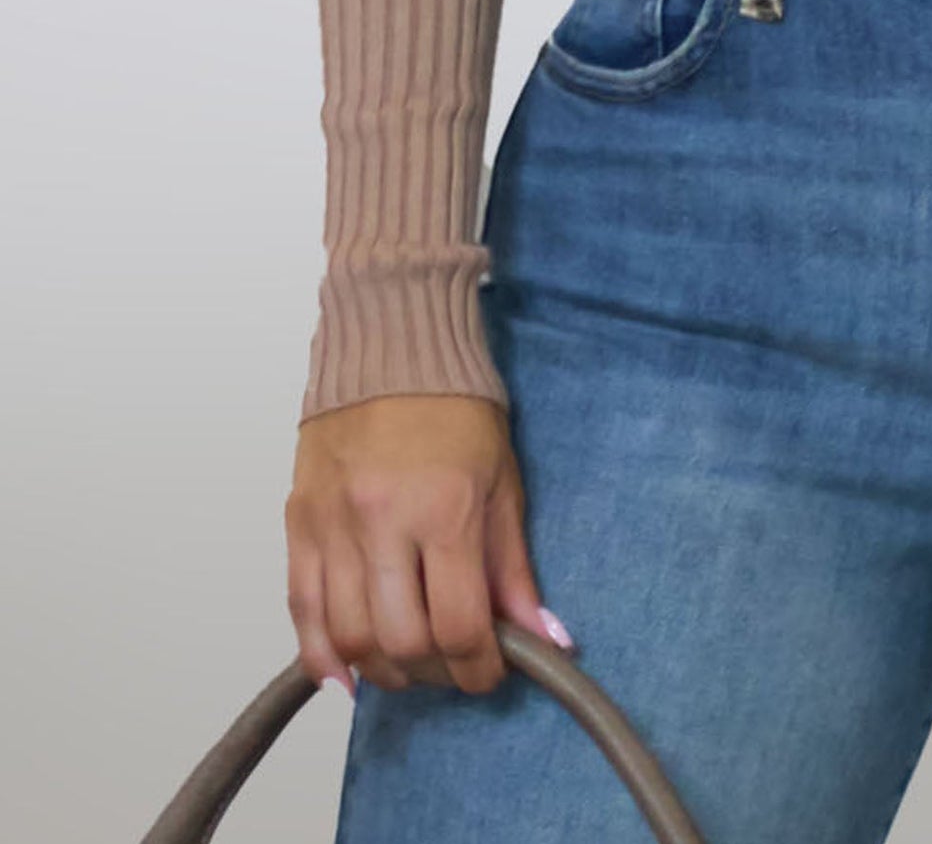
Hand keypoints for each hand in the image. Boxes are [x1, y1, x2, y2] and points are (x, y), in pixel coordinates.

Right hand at [286, 393, 575, 696]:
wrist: (391, 344)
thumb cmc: (454, 407)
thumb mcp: (503, 481)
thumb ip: (514, 567)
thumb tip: (543, 638)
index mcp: (444, 509)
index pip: (460, 624)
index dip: (480, 667)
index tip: (490, 671)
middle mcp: (383, 522)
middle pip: (403, 642)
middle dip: (436, 671)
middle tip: (453, 664)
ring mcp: (334, 525)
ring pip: (350, 638)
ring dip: (385, 670)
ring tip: (410, 663)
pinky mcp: (299, 522)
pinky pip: (302, 610)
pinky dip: (322, 657)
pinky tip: (348, 676)